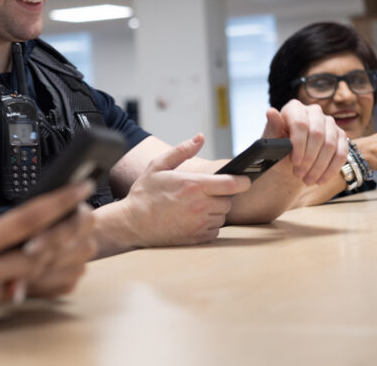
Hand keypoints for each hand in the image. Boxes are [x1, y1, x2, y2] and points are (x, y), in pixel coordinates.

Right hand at [119, 134, 250, 246]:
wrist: (132, 223)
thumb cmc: (145, 193)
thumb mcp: (158, 166)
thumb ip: (182, 150)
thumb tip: (200, 137)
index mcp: (193, 185)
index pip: (232, 184)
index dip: (243, 181)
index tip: (244, 179)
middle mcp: (199, 206)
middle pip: (228, 200)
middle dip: (220, 196)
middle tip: (202, 193)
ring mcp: (199, 224)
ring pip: (222, 215)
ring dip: (213, 210)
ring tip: (193, 206)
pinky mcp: (198, 238)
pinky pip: (214, 229)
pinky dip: (207, 224)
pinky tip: (191, 219)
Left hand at [264, 101, 347, 185]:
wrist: (289, 162)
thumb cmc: (278, 149)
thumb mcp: (270, 141)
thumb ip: (271, 128)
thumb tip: (271, 111)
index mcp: (294, 108)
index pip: (300, 123)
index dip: (299, 144)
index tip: (294, 161)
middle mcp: (314, 111)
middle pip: (317, 134)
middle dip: (309, 158)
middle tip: (299, 174)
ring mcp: (329, 123)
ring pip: (330, 145)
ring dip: (319, 166)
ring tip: (307, 180)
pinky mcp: (340, 136)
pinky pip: (341, 154)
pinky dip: (330, 169)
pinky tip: (320, 180)